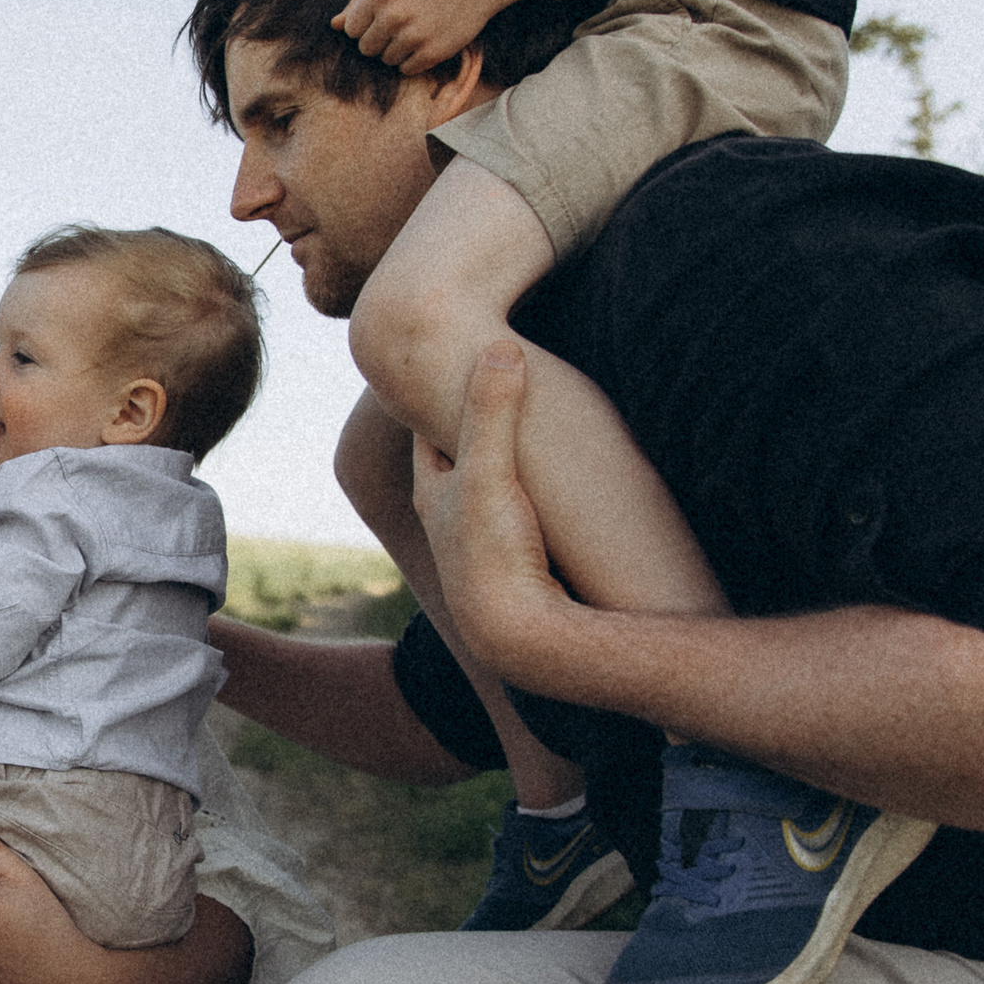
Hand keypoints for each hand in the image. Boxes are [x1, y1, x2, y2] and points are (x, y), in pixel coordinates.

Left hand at [333, 0, 502, 74]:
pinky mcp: (432, 53)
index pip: (351, 29)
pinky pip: (407, 69)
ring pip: (387, 60)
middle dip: (380, 41)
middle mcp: (394, 16)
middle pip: (366, 48)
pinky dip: (415, 60)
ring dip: (399, 51)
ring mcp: (413, 36)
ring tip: (419, 29)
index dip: (365, 26)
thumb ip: (363, 2)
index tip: (382, 19)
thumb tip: (334, 24)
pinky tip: (429, 40)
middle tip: (404, 25)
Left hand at [410, 342, 577, 675]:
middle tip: (500, 385)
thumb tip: (500, 347)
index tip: (458, 360)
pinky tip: (555, 488)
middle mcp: (452, 516)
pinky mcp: (519, 562)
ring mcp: (484, 541)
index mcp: (436, 491)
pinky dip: (533, 492)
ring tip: (532, 425)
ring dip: (508, 459)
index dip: (441, 394)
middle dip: (474, 423)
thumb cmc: (495, 555)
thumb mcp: (491, 473)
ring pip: (492, 486)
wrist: (520, 636)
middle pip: (459, 455)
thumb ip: (494, 411)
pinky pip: (523, 513)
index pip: (428, 428)